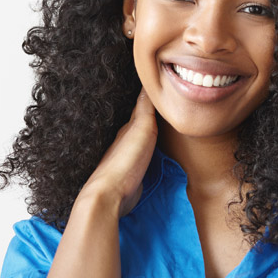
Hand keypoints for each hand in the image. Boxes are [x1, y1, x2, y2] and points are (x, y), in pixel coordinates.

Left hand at [73, 88, 157, 218]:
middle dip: (153, 117)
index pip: (141, 109)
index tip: (161, 90)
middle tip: (166, 108)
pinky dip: (153, 154)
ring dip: (153, 136)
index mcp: (128, 128)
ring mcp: (129, 160)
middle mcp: (127, 142)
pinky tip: (157, 155)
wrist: (111, 194)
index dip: (151, 100)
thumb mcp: (141, 128)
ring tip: (164, 129)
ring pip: (143, 142)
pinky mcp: (134, 177)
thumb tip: (147, 83)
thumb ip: (145, 108)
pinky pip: (146, 160)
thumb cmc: (126, 160)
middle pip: (142, 126)